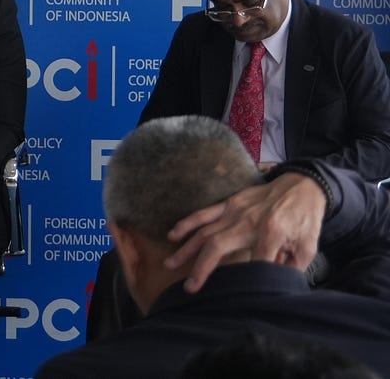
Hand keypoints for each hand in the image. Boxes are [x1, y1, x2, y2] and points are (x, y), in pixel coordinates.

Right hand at [165, 174, 325, 291]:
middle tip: (188, 287)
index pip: (256, 262)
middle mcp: (247, 222)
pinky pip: (204, 214)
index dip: (249, 279)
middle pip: (217, 246)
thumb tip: (275, 284)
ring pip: (205, 231)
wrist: (302, 186)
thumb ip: (292, 266)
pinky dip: (187, 224)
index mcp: (270, 234)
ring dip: (186, 249)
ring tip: (170, 263)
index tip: (241, 294)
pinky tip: (173, 234)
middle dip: (201, 268)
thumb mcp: (308, 246)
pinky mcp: (229, 203)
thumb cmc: (306, 219)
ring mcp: (235, 211)